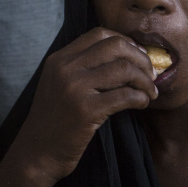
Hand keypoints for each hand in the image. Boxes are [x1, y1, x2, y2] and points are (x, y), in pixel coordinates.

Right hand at [16, 27, 157, 180]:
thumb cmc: (54, 121)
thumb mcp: (58, 85)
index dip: (126, 42)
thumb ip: (80, 68)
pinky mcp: (86, 110)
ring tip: (150, 92)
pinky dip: (141, 98)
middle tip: (150, 74)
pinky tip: (142, 104)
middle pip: (116, 46)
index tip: (138, 56)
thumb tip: (124, 55)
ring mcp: (75, 88)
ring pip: (124, 69)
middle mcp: (65, 68)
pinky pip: (125, 95)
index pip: (99, 33)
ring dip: (145, 80)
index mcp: (59, 59)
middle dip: (140, 58)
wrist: (37, 153)